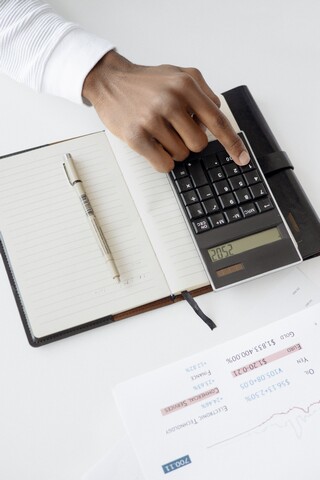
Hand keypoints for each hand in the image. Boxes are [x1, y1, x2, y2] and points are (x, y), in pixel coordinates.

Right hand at [82, 50, 249, 171]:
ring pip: (181, 155)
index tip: (242, 157)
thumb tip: (215, 121)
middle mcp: (171, 100)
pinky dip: (163, 160)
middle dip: (190, 142)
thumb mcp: (179, 75)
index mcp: (186, 85)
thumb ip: (202, 94)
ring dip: (173, 149)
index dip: (232, 143)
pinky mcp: (136, 136)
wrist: (110, 81)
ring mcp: (152, 119)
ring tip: (159, 132)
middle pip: (200, 144)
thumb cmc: (146, 83)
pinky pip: (164, 164)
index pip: (218, 120)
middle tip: (175, 130)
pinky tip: (154, 146)